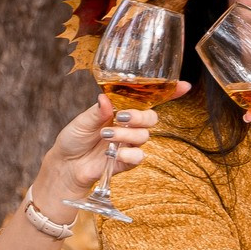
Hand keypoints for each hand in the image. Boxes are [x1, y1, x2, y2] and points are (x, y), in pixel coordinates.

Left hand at [39, 91, 168, 198]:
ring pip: (144, 136)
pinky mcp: (127, 161)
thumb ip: (97, 111)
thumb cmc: (74, 138)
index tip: (184, 85)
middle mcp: (129, 126)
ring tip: (106, 135)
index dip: (169, 93)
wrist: (66, 164)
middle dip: (140, 116)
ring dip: (127, 134)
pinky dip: (129, 153)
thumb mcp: (82, 120)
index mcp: (121, 109)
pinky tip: (114, 152)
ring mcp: (129, 143)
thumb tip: (106, 99)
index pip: (148, 100)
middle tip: (122, 117)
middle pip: (151, 118)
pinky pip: (139, 156)